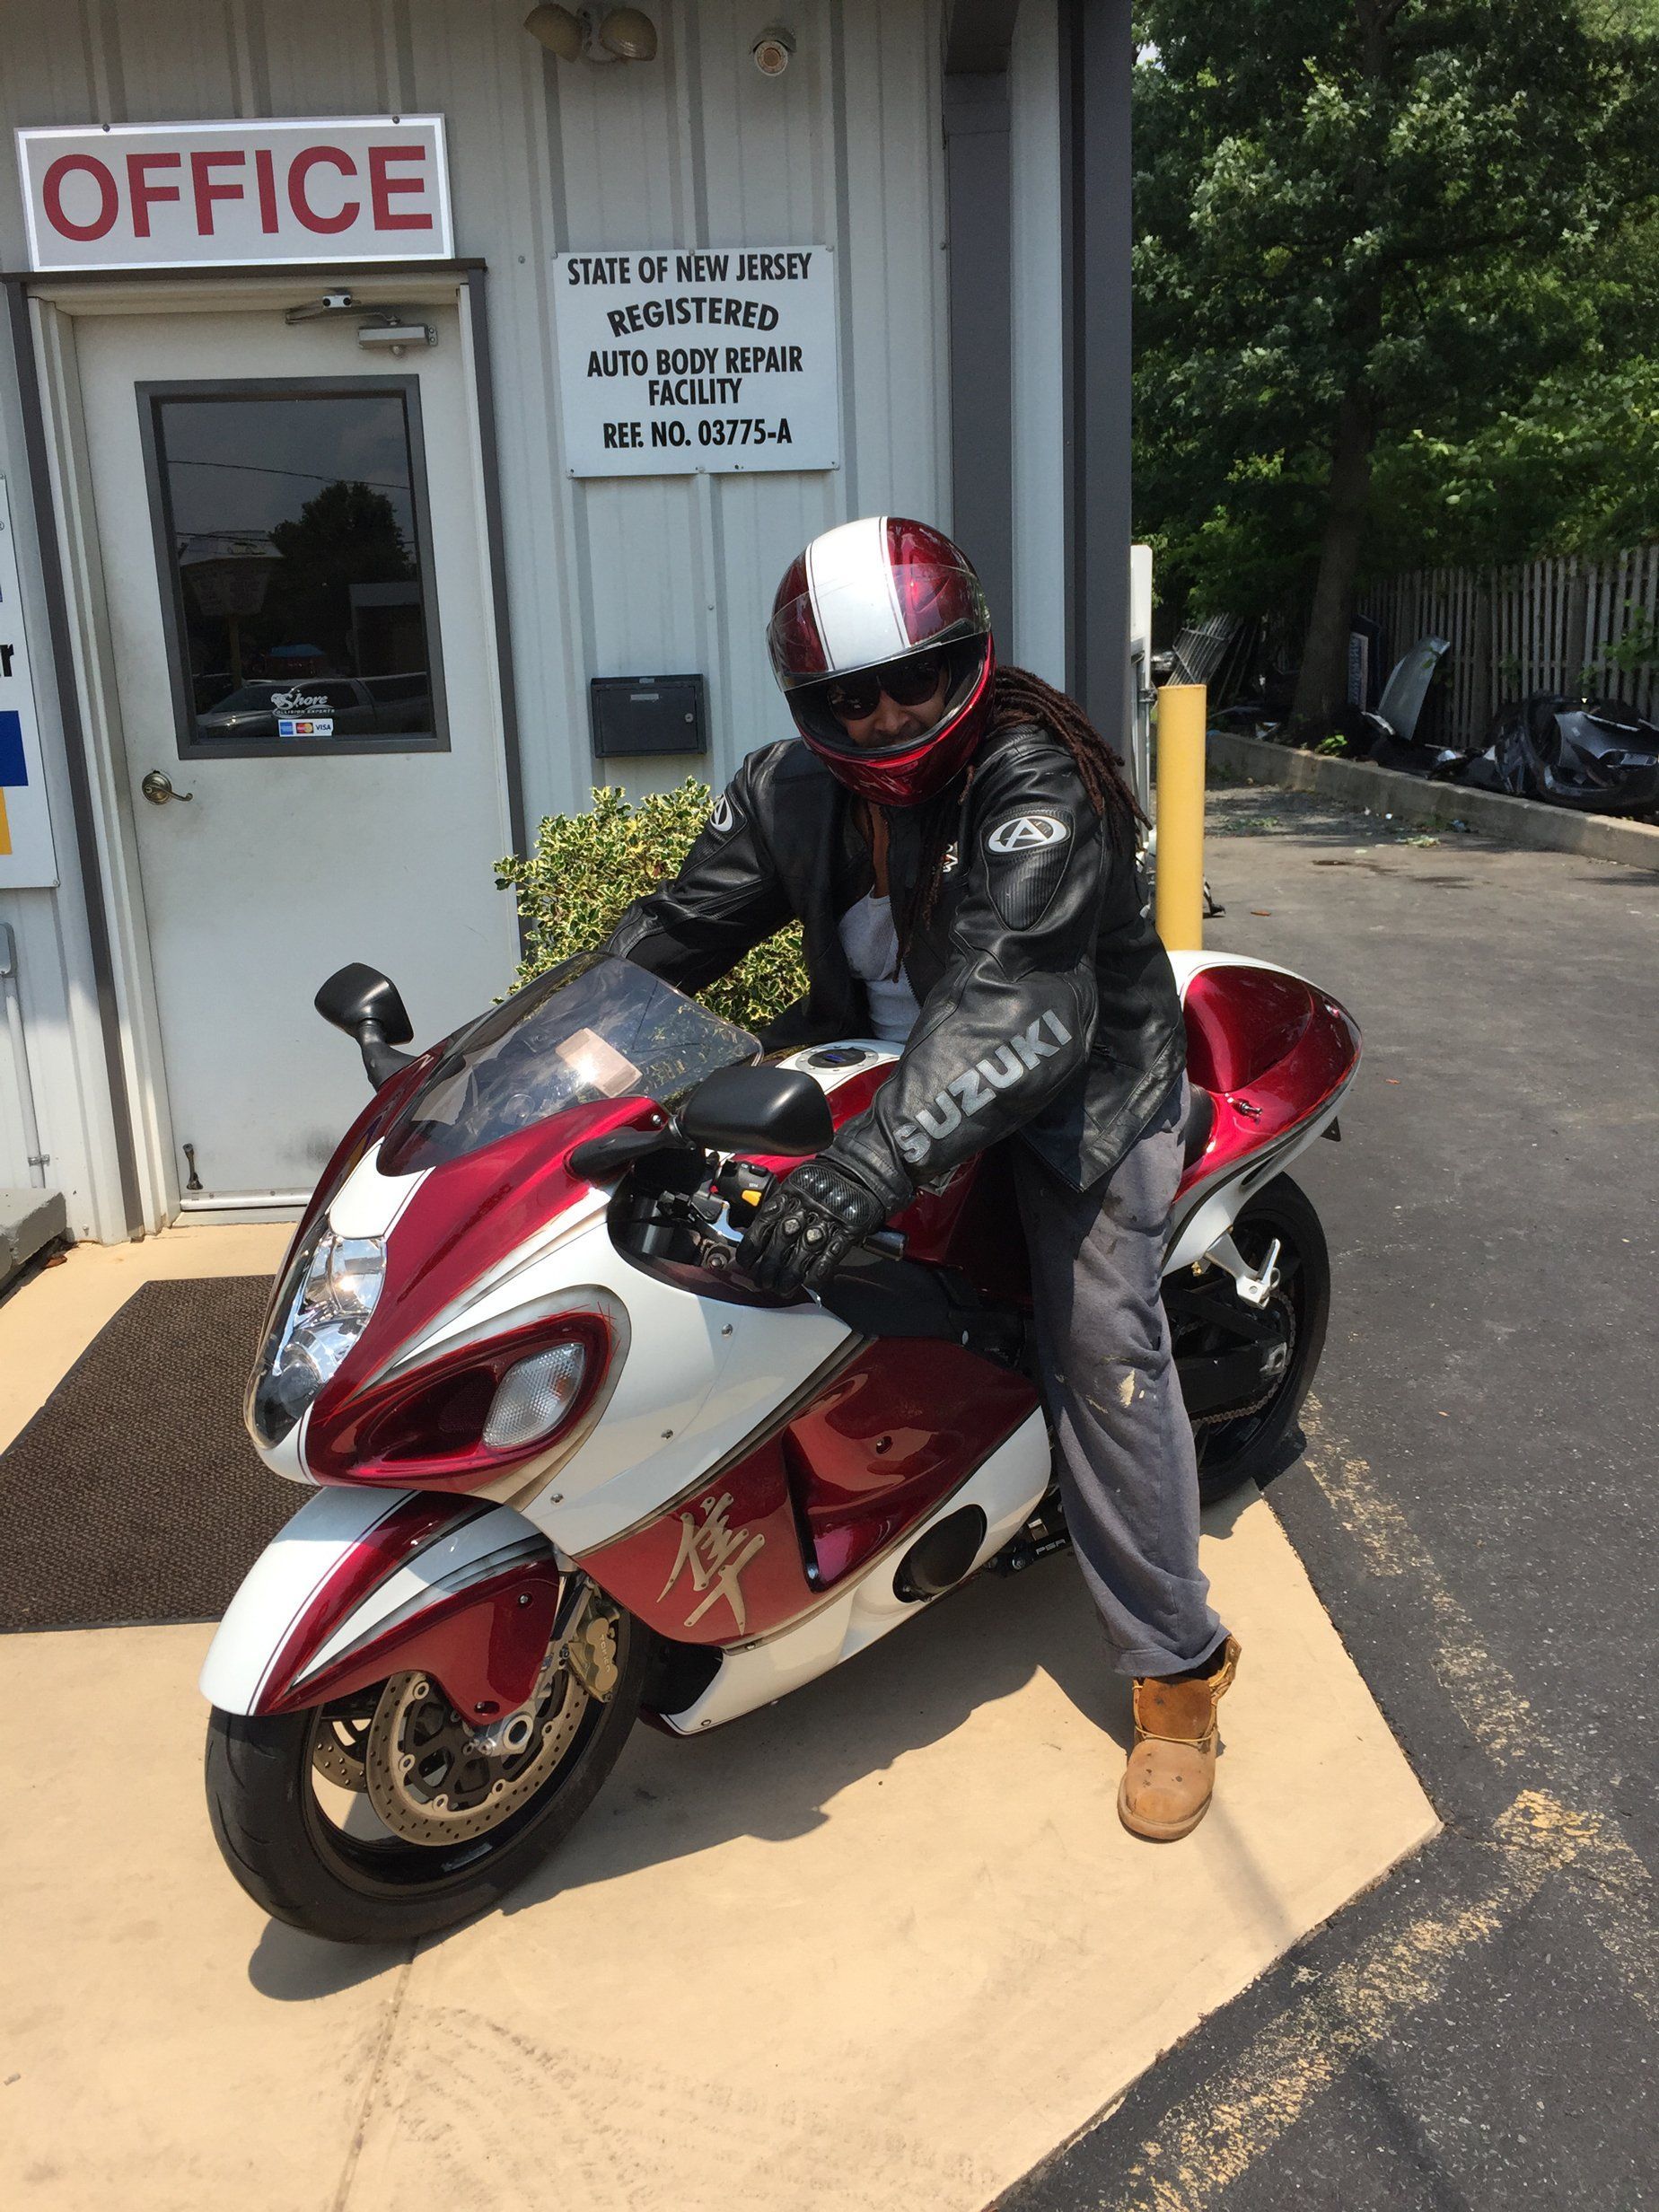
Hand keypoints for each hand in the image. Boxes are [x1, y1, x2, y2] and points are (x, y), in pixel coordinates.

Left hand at [738, 1157, 888, 1295]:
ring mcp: (828, 1219)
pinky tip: (810, 1282)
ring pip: (804, 1251)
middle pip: (782, 1240)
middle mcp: (806, 1207)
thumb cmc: (826, 1179)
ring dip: (791, 1274)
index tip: (746, 1262)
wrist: (861, 1169)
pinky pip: (831, 1253)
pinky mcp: (849, 1229)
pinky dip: (820, 1270)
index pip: (764, 1223)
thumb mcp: (796, 1184)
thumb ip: (779, 1206)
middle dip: (769, 1266)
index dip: (753, 1246)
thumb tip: (759, 1233)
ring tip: (783, 1288)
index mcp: (790, 1194)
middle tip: (763, 1281)